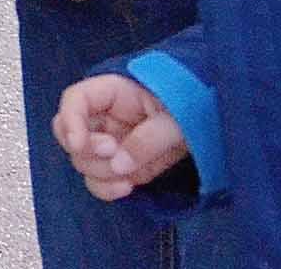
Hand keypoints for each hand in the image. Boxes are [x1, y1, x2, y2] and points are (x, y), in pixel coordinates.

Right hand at [54, 74, 188, 200]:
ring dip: (99, 173)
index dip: (70, 121)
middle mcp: (103, 117)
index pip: (75, 100)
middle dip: (86, 150)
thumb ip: (148, 138)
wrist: (212, 124)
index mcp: (113, 92)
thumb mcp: (177, 118)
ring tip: (129, 175)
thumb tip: (119, 163)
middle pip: (68, 132)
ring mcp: (108, 142)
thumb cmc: (195, 105)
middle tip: (113, 152)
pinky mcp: (119, 166)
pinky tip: (128, 186)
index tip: (79, 144)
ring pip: (81, 160)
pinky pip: (98, 180)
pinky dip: (106, 188)